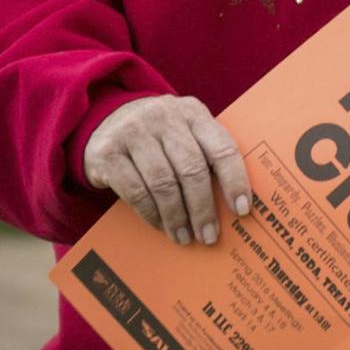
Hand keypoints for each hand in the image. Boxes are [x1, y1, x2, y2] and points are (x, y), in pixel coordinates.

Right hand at [83, 95, 252, 248]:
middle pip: (192, 169)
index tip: (242, 210)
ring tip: (184, 236)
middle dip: (203, 208)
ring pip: (163, 183)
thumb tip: (234, 205)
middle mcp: (164, 116)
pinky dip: (152, 214)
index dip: (235, 180)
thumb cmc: (159, 134)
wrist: (107, 118)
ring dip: (177, 216)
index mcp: (193, 112)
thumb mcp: (185, 131)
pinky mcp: (108, 152)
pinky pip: (136, 191)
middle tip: (209, 235)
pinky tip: (160, 225)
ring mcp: (133, 131)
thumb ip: (206, 155)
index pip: (221, 147)